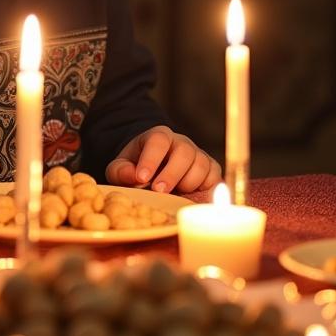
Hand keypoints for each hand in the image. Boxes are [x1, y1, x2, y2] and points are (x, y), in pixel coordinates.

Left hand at [105, 125, 220, 193]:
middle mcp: (182, 143)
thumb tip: (133, 175)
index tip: (141, 178)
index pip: (158, 140)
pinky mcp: (212, 173)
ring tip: (174, 195)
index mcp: (159, 137)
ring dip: (187, 183)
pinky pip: (215, 179)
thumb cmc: (138, 172)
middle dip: (171, 173)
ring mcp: (199, 157)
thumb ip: (121, 171)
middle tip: (159, 191)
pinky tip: (190, 198)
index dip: (150, 159)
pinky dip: (204, 191)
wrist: (156, 180)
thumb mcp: (121, 170)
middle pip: (184, 151)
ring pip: (201, 164)